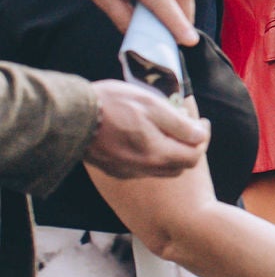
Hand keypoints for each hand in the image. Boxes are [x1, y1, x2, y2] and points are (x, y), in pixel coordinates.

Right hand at [84, 81, 210, 177]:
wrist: (70, 116)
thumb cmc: (113, 105)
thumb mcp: (153, 106)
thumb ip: (180, 124)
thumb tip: (200, 136)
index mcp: (157, 154)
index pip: (194, 156)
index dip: (203, 139)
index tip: (201, 122)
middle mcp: (144, 169)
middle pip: (179, 165)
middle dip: (188, 147)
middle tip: (187, 126)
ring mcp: (126, 171)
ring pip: (160, 168)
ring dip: (170, 153)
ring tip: (165, 129)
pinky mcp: (113, 169)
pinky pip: (141, 168)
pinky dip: (151, 156)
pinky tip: (144, 138)